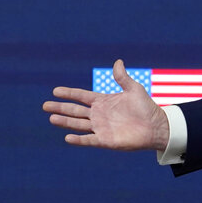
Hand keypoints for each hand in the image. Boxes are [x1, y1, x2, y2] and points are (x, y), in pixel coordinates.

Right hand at [42, 59, 169, 151]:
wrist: (156, 126)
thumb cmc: (146, 107)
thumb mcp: (134, 89)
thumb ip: (123, 78)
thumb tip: (118, 62)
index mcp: (103, 102)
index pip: (82, 96)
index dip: (69, 93)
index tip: (55, 91)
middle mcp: (98, 115)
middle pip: (75, 111)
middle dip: (60, 108)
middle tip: (45, 105)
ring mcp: (100, 128)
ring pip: (78, 124)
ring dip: (65, 122)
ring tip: (52, 118)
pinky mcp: (105, 140)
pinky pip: (89, 140)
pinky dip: (79, 140)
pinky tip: (68, 137)